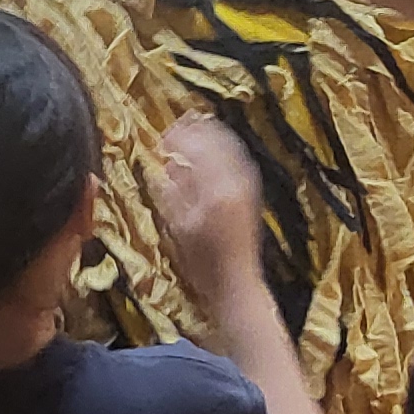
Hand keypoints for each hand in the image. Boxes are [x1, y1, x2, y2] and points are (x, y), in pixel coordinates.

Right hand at [157, 114, 266, 300]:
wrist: (236, 284)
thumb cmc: (203, 263)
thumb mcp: (179, 228)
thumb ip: (172, 193)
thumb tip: (166, 165)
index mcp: (215, 190)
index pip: (197, 149)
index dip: (179, 138)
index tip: (162, 137)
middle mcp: (236, 183)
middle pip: (217, 142)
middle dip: (196, 131)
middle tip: (175, 130)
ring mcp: (247, 188)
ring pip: (229, 148)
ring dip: (210, 138)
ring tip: (191, 136)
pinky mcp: (251, 195)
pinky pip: (237, 160)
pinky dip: (221, 152)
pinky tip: (208, 157)